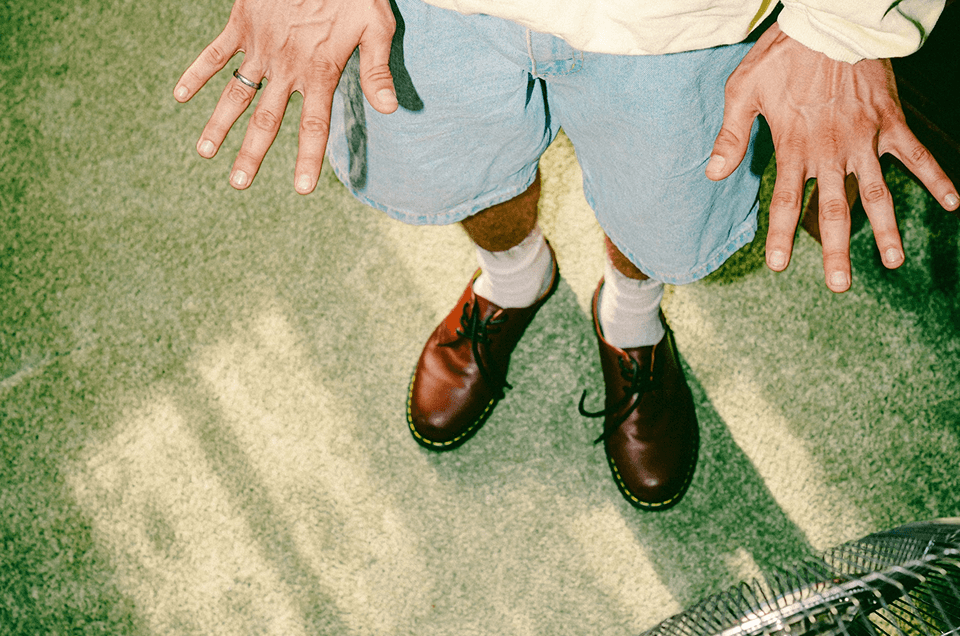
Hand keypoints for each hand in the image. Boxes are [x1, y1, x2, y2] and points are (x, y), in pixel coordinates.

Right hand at [174, 0, 397, 192]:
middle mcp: (286, 66)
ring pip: (236, 93)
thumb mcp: (375, 26)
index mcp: (320, 72)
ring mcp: (260, 47)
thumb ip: (377, 70)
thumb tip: (390, 110)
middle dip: (251, 154)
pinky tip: (180, 95)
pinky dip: (196, 72)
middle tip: (238, 184)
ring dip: (218, 124)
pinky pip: (215, 54)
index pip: (313, 126)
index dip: (307, 158)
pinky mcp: (242, 24)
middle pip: (266, 120)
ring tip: (203, 153)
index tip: (301, 188)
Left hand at [707, 23, 958, 292]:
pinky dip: (936, 178)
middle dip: (837, 250)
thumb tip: (713, 175)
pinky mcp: (890, 123)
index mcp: (795, 148)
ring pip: (878, 193)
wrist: (829, 23)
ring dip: (888, 229)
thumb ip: (732, 137)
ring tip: (895, 262)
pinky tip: (953, 204)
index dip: (783, 236)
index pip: (788, 202)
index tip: (779, 266)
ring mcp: (865, 140)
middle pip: (836, 210)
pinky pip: (917, 155)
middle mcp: (832, 151)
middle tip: (840, 286)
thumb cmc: (781, 57)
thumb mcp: (743, 92)